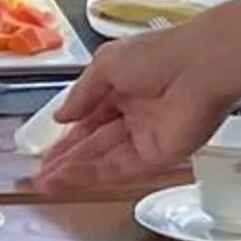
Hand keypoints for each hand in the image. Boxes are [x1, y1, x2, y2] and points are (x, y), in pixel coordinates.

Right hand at [33, 27, 237, 192]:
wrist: (200, 66)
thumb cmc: (156, 55)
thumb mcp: (106, 65)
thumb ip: (82, 94)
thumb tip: (60, 117)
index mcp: (122, 88)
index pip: (89, 119)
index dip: (67, 137)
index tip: (46, 154)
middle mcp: (133, 115)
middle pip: (94, 144)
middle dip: (67, 160)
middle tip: (40, 177)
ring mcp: (145, 137)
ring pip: (103, 159)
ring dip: (74, 172)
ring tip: (46, 184)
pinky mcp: (157, 156)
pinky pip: (119, 168)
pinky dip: (92, 174)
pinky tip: (68, 179)